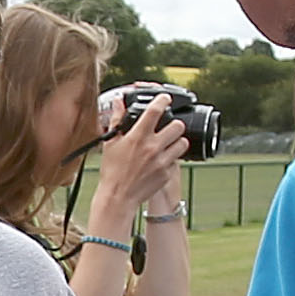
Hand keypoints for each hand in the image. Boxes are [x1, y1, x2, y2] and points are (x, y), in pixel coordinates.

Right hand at [83, 104, 190, 227]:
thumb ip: (116, 119)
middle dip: (174, 123)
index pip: (156, 110)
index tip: (165, 98)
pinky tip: (162, 159)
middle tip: (169, 126)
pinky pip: (177, 161)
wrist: (118, 197)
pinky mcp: (167, 173)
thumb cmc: (112, 171)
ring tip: (170, 143)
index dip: (163, 100)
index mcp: (138, 137)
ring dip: (177, 140)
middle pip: (177, 126)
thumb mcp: (111, 143)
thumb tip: (118, 102)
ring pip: (183, 143)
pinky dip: (172, 158)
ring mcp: (162, 161)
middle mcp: (152, 147)